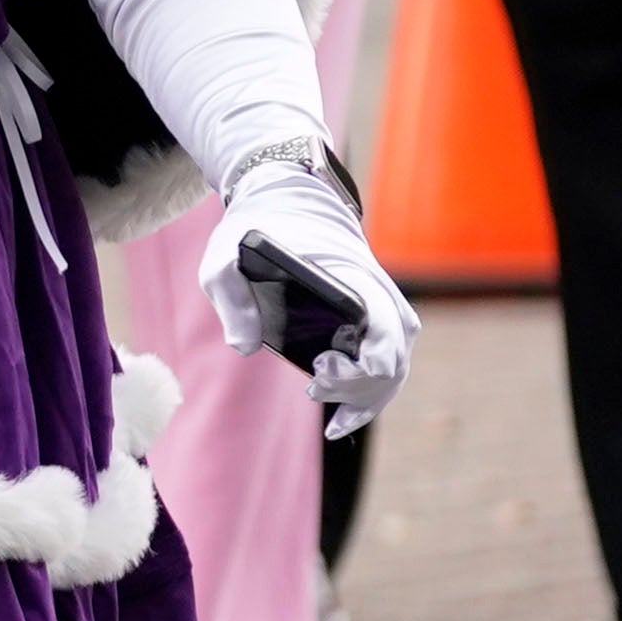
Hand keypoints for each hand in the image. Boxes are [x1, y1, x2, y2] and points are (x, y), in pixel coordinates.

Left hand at [199, 165, 414, 439]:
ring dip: (368, 395)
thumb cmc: (252, 230)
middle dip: (359, 384)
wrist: (279, 200)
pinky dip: (370, 393)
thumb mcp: (224, 255)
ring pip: (397, 363)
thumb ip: (230, 296)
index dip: (366, 363)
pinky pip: (387, 361)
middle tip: (314, 384)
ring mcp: (377, 303)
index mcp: (349, 275)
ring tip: (329, 411)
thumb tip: (245, 347)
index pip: (386, 326)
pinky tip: (342, 420)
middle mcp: (374, 290)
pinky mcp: (369, 315)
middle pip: (395, 355)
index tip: (321, 370)